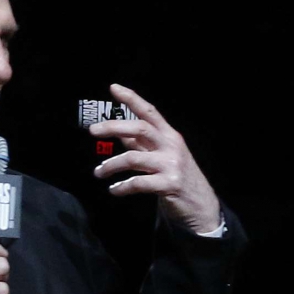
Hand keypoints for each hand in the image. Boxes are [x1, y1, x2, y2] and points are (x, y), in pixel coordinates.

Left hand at [90, 83, 222, 232]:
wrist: (201, 205)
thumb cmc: (177, 177)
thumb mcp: (162, 156)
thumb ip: (142, 144)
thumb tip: (119, 133)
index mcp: (169, 135)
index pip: (149, 111)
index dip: (131, 99)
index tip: (113, 88)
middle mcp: (171, 146)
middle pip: (140, 128)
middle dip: (113, 127)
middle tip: (92, 130)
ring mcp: (171, 165)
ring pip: (133, 158)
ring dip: (110, 165)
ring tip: (98, 172)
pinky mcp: (170, 184)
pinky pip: (138, 183)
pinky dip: (121, 187)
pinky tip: (114, 190)